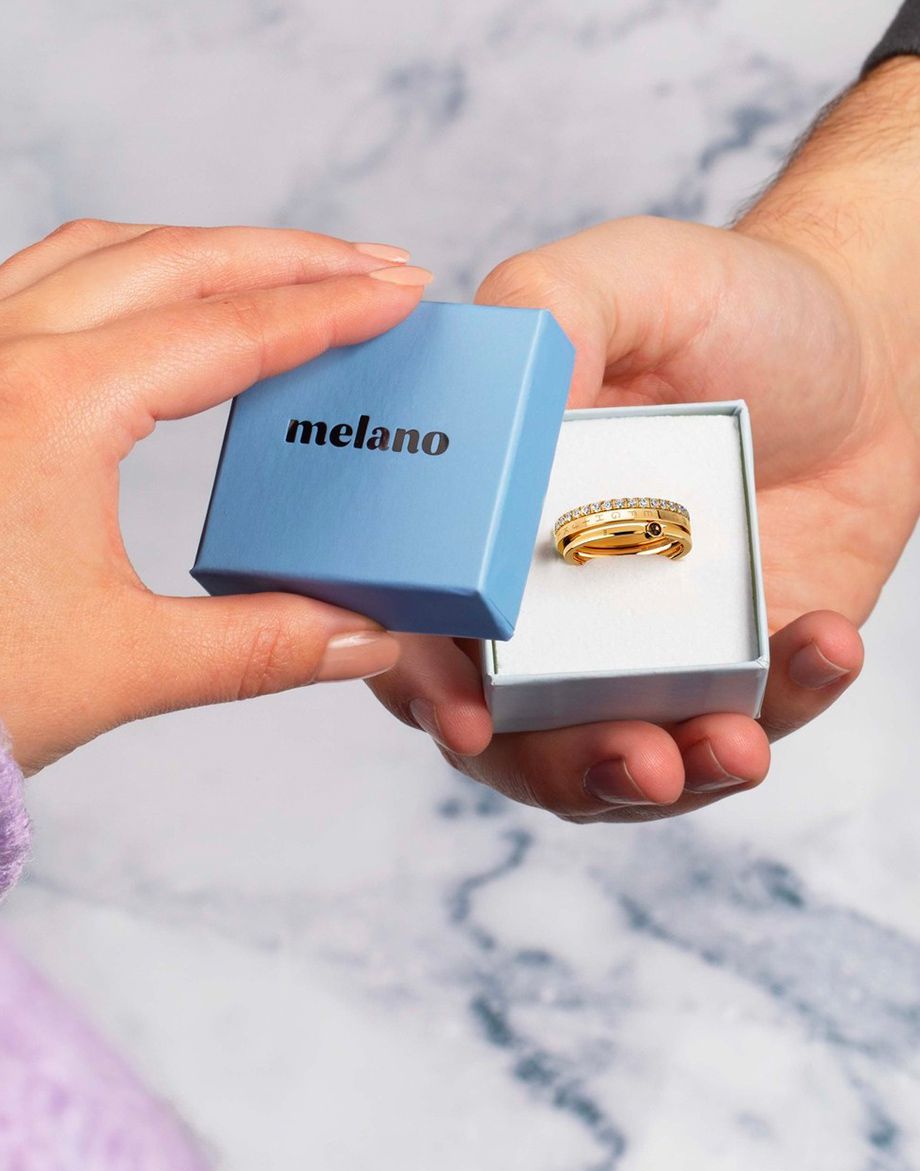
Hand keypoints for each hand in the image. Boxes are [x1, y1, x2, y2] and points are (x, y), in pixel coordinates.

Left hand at [0, 221, 432, 771]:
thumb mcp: (124, 667)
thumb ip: (262, 646)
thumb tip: (362, 639)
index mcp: (54, 408)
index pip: (230, 332)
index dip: (331, 310)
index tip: (400, 292)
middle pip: (175, 260)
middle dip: (287, 256)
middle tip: (370, 264)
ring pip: (102, 252)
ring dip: (203, 250)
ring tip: (279, 268)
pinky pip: (41, 279)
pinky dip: (124, 269)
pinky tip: (153, 296)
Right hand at [369, 210, 917, 819]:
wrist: (863, 347)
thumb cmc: (726, 307)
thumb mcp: (626, 279)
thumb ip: (547, 317)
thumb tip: (500, 398)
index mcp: (488, 532)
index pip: (422, 630)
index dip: (423, 686)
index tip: (467, 717)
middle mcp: (549, 611)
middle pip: (515, 737)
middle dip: (566, 769)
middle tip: (636, 760)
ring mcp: (642, 652)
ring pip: (624, 763)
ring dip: (674, 777)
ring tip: (735, 745)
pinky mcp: (737, 673)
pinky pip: (750, 722)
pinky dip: (788, 704)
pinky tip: (824, 644)